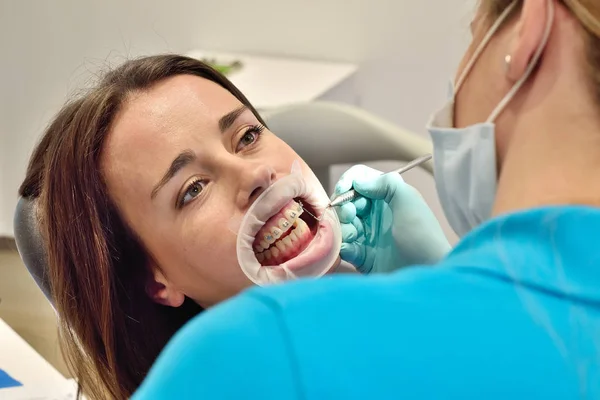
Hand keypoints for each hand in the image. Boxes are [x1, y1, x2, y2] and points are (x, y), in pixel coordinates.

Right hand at [333, 165, 450, 273]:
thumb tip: (359, 182)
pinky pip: (344, 246)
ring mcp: (368, 236)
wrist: (426, 274)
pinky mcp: (362, 256)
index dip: (348, 182)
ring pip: (342, 224)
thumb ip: (386, 182)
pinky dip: (344, 246)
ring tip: (354, 236)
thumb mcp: (409, 200)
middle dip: (344, 206)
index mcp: (387, 198)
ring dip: (343, 227)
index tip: (342, 190)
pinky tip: (353, 250)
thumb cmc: (421, 235)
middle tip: (351, 215)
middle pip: (347, 202)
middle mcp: (375, 215)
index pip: (361, 180)